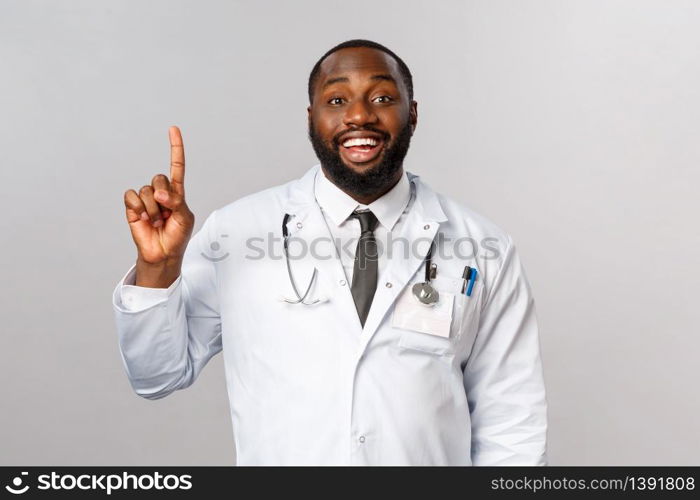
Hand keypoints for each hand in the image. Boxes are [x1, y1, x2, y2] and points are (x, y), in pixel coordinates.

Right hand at [123, 126, 194, 265]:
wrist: (162, 254)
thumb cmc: (177, 236)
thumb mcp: (185, 218)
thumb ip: (176, 201)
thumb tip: (158, 193)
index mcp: (177, 193)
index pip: (177, 166)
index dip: (175, 148)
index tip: (173, 129)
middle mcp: (160, 192)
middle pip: (159, 177)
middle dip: (163, 196)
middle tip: (166, 215)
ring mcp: (146, 198)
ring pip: (146, 190)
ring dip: (152, 209)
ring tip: (156, 222)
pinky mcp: (132, 206)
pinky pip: (131, 196)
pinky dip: (138, 208)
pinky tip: (142, 219)